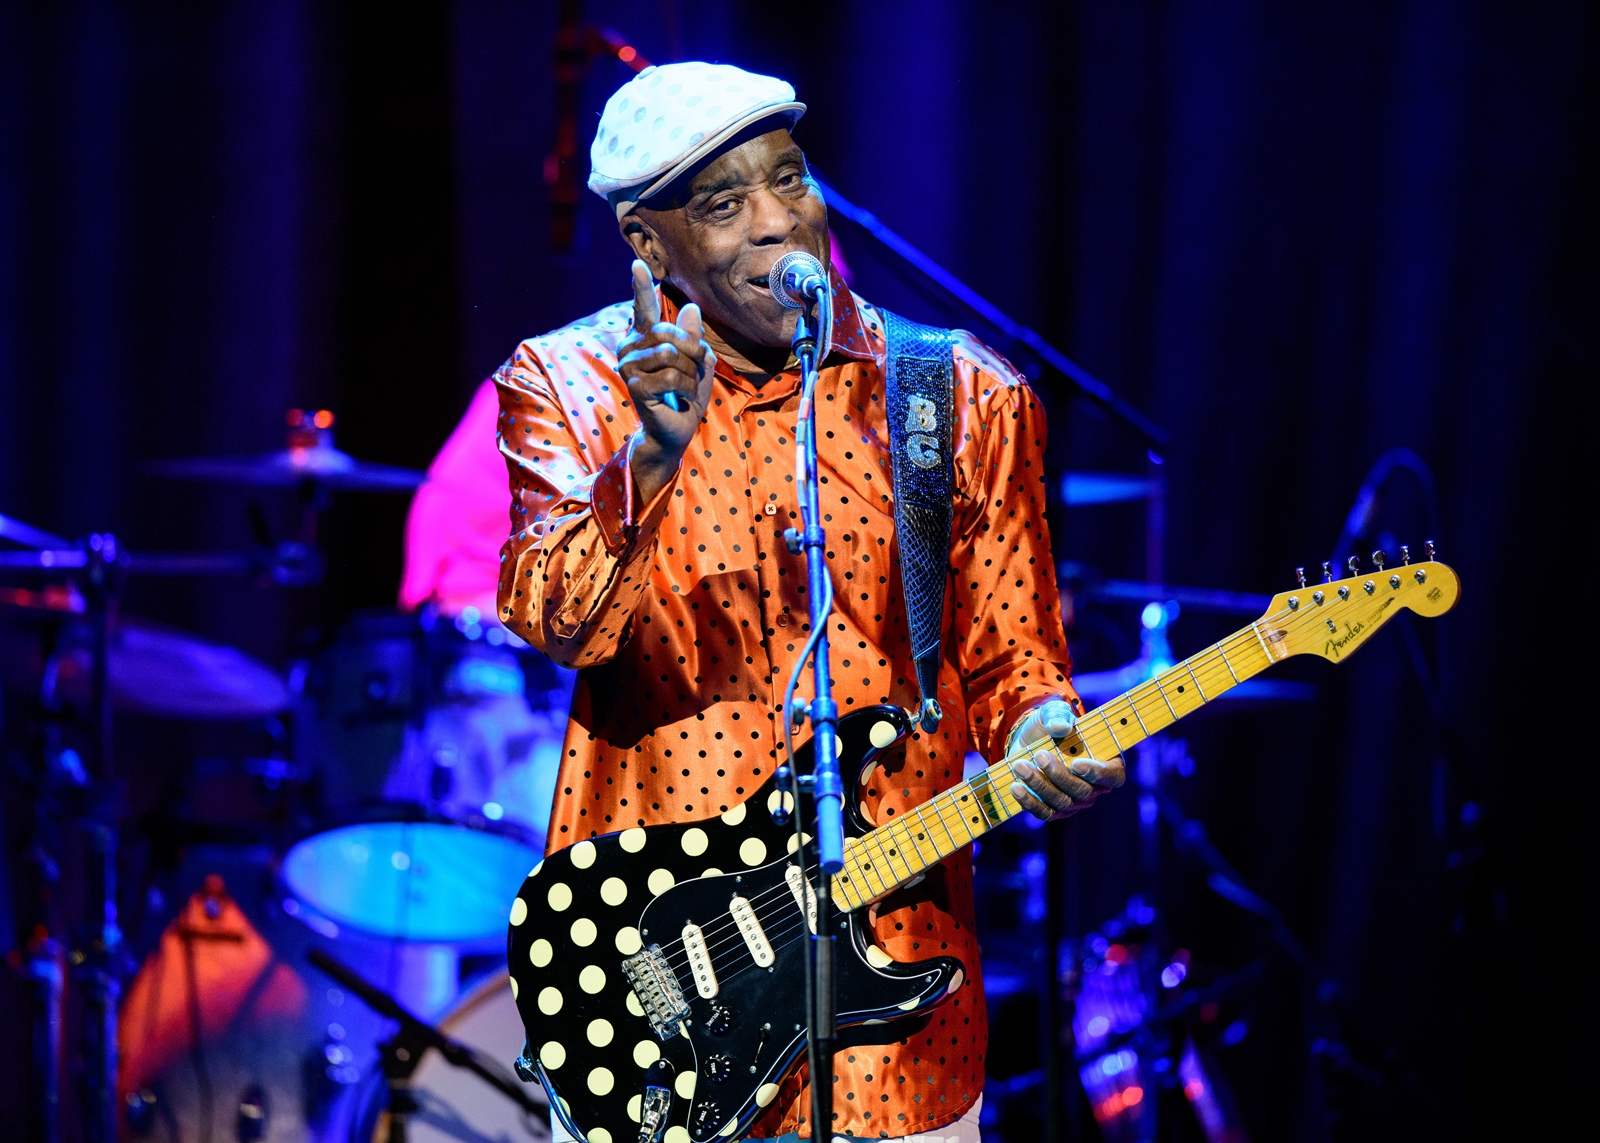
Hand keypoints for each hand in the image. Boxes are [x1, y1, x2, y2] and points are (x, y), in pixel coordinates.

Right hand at [617, 260, 716, 503]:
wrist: (675, 432)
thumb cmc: (683, 394)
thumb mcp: (696, 362)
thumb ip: (693, 337)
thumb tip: (691, 308)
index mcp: (644, 338)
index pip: (643, 308)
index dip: (641, 286)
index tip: (638, 264)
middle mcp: (630, 348)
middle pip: (670, 333)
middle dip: (692, 351)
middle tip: (694, 371)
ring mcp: (629, 368)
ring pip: (673, 354)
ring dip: (690, 373)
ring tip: (684, 388)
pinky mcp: (635, 386)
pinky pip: (672, 376)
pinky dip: (687, 388)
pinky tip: (680, 399)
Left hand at [1005, 697, 1124, 820]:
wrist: (1029, 739)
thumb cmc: (1051, 725)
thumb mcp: (1054, 713)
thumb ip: (1059, 716)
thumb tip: (1060, 727)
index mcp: (1107, 763)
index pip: (1113, 776)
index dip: (1097, 773)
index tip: (1076, 763)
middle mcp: (1094, 788)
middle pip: (1082, 791)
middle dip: (1058, 775)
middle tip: (1039, 755)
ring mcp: (1074, 802)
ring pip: (1061, 802)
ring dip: (1039, 785)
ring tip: (1020, 766)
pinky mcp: (1053, 809)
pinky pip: (1044, 813)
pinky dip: (1029, 802)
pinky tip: (1015, 787)